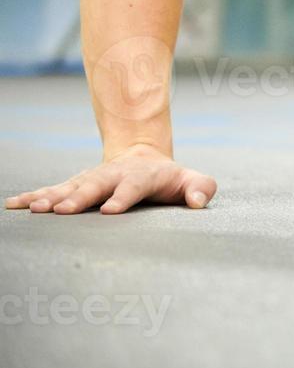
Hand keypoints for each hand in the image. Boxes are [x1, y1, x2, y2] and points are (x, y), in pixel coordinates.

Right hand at [5, 145, 215, 214]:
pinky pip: (52, 190)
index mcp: (142, 176)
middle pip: (95, 185)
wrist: (143, 157)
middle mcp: (113, 175)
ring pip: (70, 186)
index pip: (133, 186)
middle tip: (62, 211)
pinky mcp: (75, 185)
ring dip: (52, 197)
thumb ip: (201, 188)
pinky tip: (14, 205)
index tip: (109, 211)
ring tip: (35, 209)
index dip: (122, 197)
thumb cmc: (169, 178)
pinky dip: (33, 196)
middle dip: (79, 197)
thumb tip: (198, 202)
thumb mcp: (191, 180)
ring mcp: (92, 179)